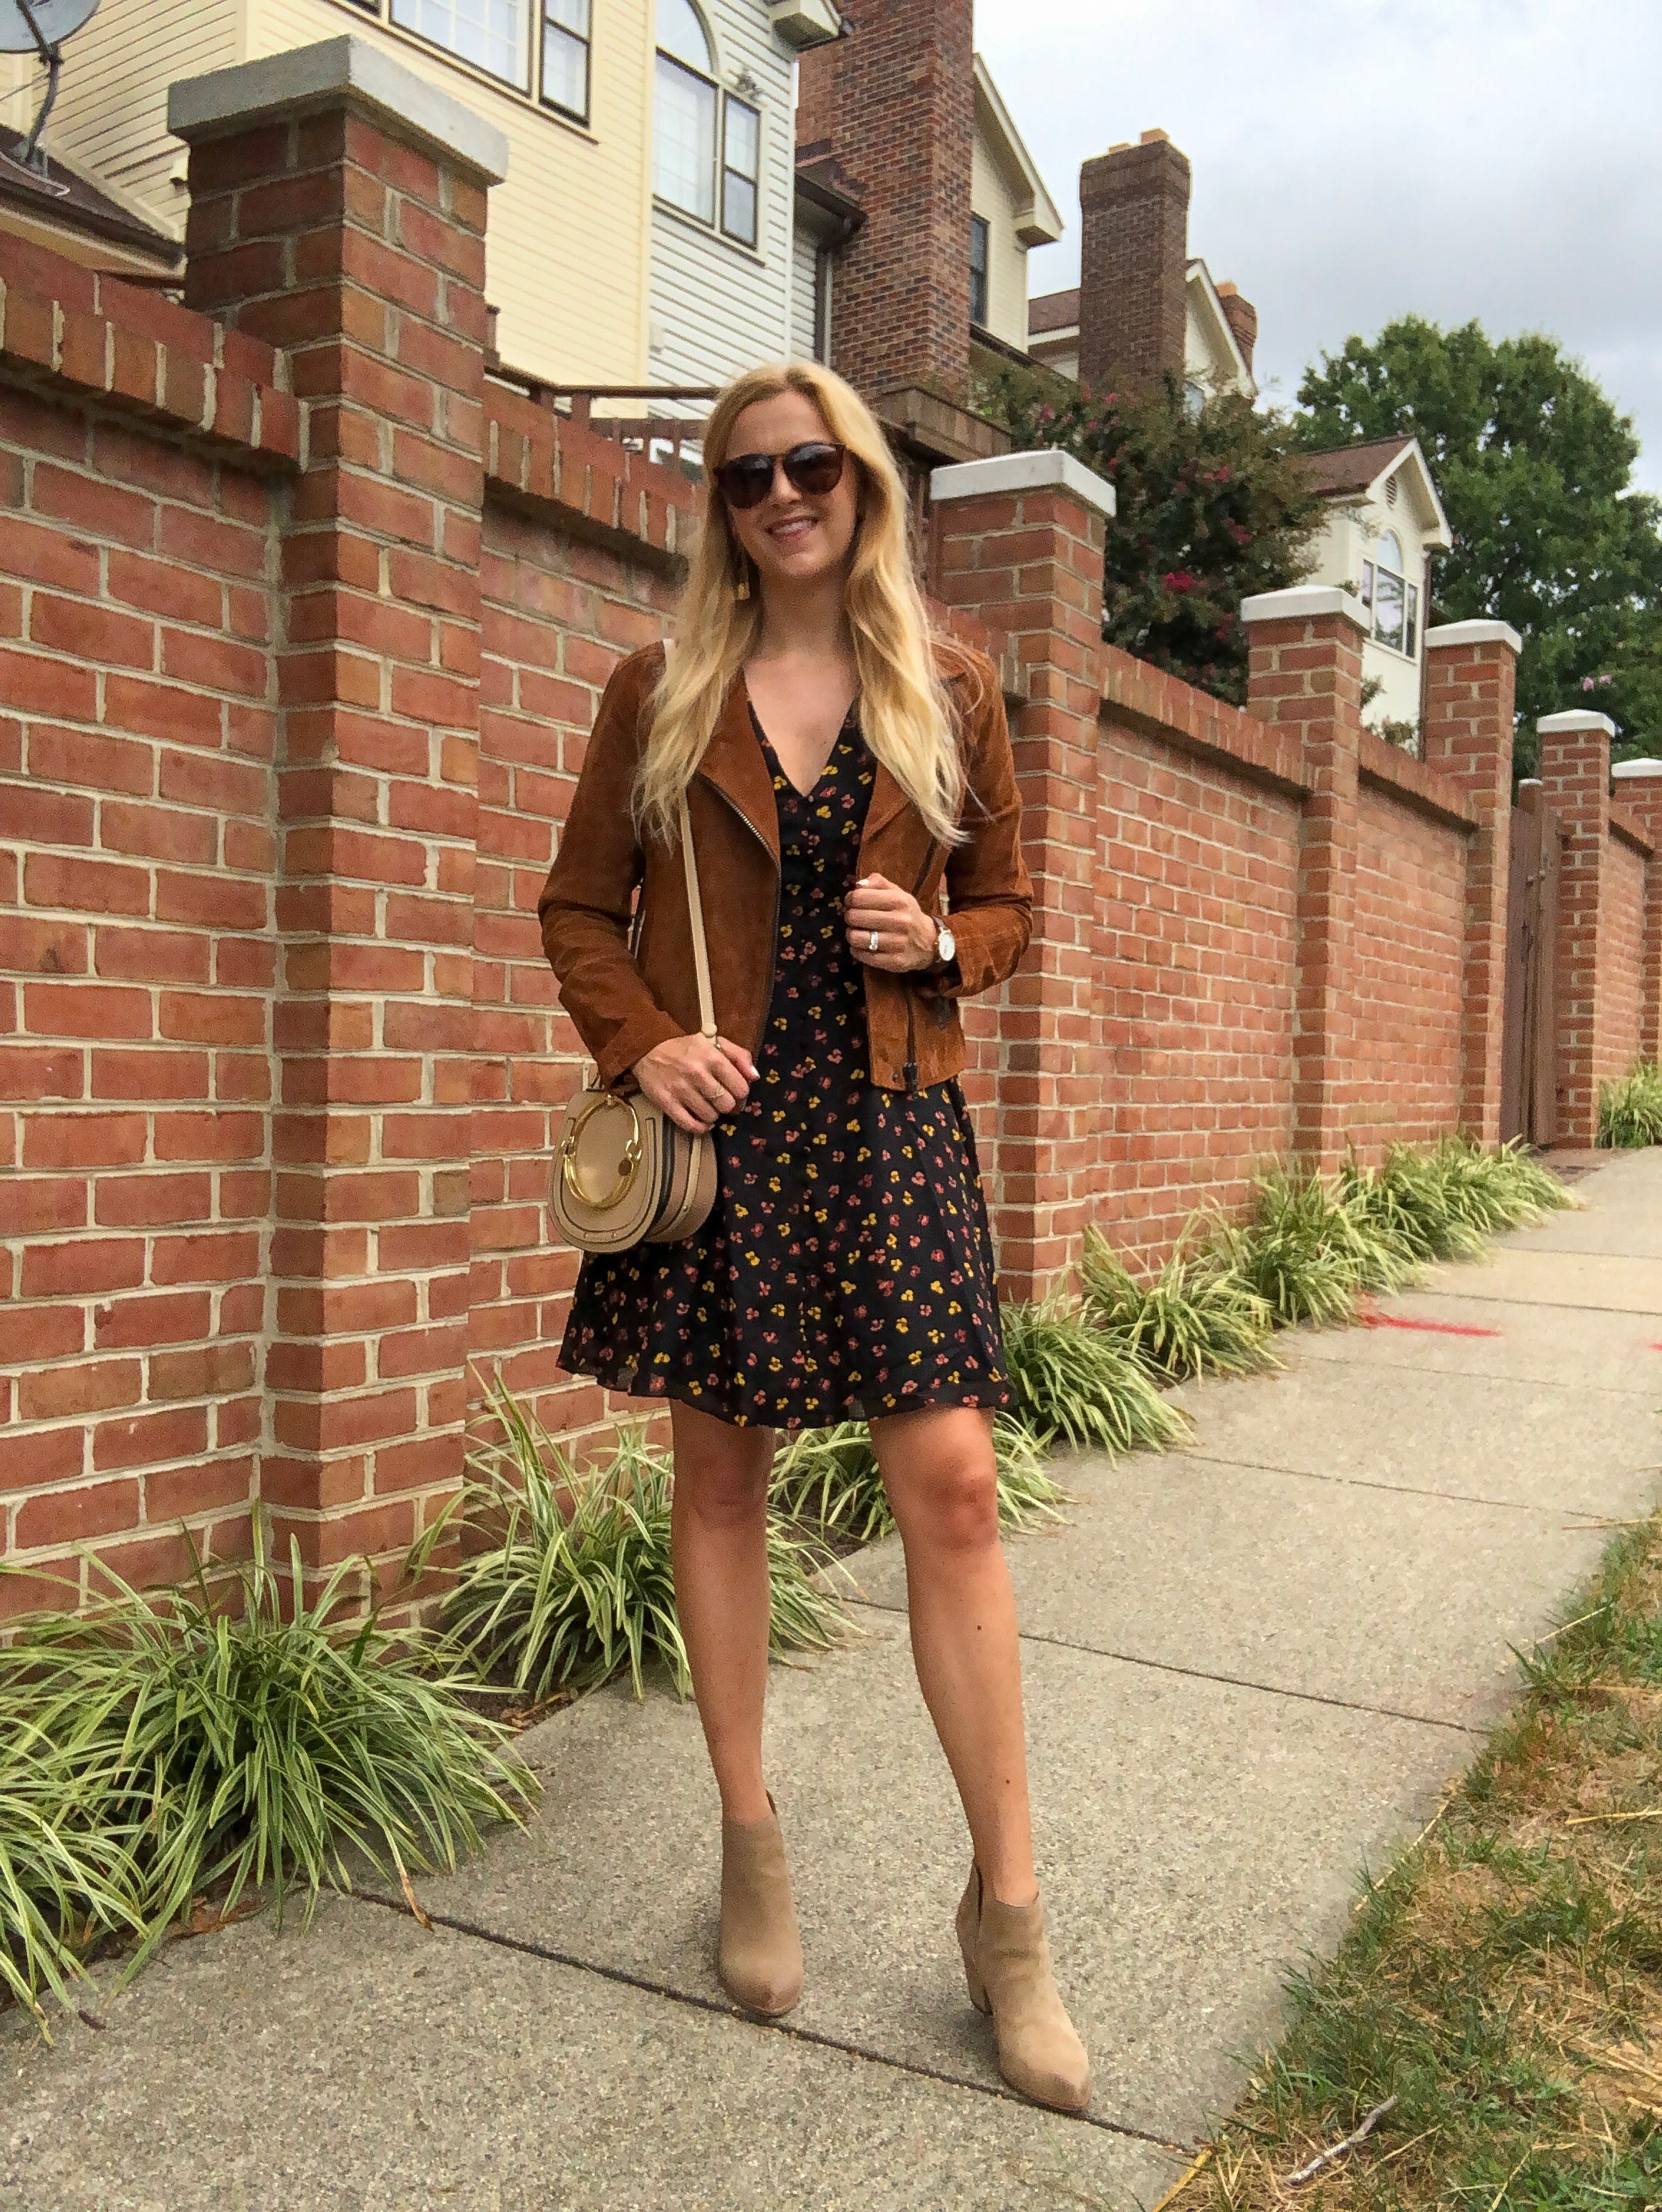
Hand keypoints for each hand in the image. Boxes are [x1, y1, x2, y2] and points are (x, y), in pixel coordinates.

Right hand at [633, 1033, 756, 1134]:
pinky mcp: (667, 1102)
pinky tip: (701, 1121)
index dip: (741, 1093)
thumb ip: (739, 1056)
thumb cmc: (686, 1047)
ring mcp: (681, 1089)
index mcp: (712, 1057)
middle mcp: (697, 1073)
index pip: (741, 1088)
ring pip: (710, 1117)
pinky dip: (700, 1127)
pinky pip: (690, 1125)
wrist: (648, 1048)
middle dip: (727, 1105)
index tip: (734, 1092)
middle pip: (727, 1105)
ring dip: (713, 1115)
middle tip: (721, 1101)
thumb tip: (754, 1077)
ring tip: (708, 1107)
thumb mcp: (715, 1042)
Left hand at [844, 873, 938, 971]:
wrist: (930, 943)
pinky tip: (862, 946)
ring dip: (851, 935)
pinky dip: (857, 950)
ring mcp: (898, 943)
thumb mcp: (899, 894)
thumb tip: (858, 885)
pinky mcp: (895, 961)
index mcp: (899, 901)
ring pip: (856, 938)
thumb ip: (879, 883)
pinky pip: (863, 955)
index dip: (850, 899)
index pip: (859, 897)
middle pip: (854, 917)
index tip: (852, 902)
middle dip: (850, 917)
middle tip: (854, 919)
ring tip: (857, 932)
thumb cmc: (908, 915)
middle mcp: (900, 921)